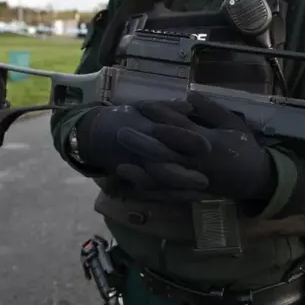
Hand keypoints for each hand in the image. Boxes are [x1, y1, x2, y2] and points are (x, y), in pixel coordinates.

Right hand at [75, 101, 205, 189]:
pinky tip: (192, 197)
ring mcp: (137, 166)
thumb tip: (190, 107)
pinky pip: (154, 190)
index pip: (168, 133)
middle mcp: (142, 148)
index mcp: (146, 127)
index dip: (187, 140)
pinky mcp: (135, 178)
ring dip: (180, 188)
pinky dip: (173, 195)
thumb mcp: (145, 107)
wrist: (96, 134)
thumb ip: (168, 108)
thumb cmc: (128, 117)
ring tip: (203, 191)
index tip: (208, 147)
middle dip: (184, 173)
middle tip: (206, 180)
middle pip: (163, 163)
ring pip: (159, 180)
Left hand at [119, 92, 274, 198]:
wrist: (256, 178)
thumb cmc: (244, 147)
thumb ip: (211, 110)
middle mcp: (198, 162)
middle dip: (142, 143)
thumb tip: (189, 96)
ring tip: (119, 164)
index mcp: (208, 142)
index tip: (141, 106)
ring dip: (141, 171)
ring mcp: (194, 179)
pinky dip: (151, 192)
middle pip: (165, 153)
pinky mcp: (192, 192)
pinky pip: (168, 194)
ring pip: (164, 177)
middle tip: (121, 132)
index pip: (179, 127)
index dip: (159, 116)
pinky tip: (133, 188)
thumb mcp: (233, 123)